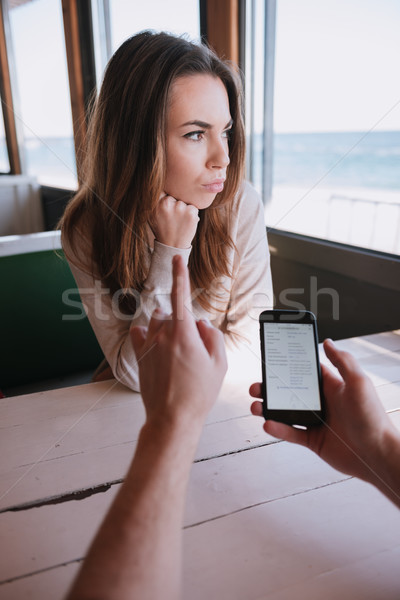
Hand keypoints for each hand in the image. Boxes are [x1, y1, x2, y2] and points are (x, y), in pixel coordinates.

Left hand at [131, 255, 226, 429]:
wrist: (173, 418)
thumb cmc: (199, 393)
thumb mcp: (220, 363)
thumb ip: (212, 336)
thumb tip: (201, 325)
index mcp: (184, 333)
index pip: (181, 296)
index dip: (180, 274)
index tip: (177, 258)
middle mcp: (162, 335)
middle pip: (171, 313)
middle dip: (183, 321)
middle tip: (194, 347)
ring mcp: (149, 346)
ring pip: (156, 322)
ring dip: (167, 327)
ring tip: (178, 352)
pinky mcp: (140, 358)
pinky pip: (141, 334)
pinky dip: (149, 334)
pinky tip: (157, 345)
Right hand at [150, 193, 199, 248]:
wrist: (172, 246)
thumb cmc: (162, 229)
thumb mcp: (152, 215)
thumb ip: (154, 200)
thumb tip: (156, 185)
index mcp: (157, 203)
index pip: (165, 190)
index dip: (167, 198)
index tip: (168, 205)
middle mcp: (167, 203)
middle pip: (175, 196)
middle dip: (176, 204)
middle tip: (174, 217)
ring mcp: (180, 208)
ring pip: (184, 201)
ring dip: (184, 209)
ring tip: (179, 220)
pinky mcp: (191, 213)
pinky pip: (193, 207)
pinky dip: (192, 214)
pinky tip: (185, 222)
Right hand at [250, 339, 397, 486]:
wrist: (376, 455)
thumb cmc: (372, 418)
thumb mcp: (359, 383)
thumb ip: (342, 361)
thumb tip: (327, 342)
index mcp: (332, 386)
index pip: (306, 371)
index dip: (289, 365)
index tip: (273, 360)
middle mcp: (322, 402)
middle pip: (290, 391)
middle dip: (271, 388)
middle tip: (257, 386)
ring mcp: (316, 421)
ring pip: (286, 412)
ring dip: (269, 408)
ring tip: (256, 406)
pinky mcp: (313, 440)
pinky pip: (291, 433)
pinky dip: (278, 429)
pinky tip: (268, 424)